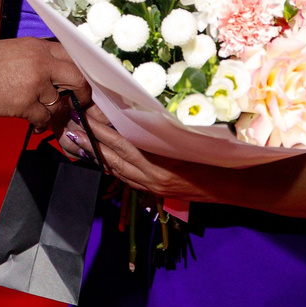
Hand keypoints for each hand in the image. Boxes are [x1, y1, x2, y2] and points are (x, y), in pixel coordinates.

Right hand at [0, 38, 91, 128]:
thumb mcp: (15, 49)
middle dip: (82, 92)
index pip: (73, 56)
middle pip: (77, 78)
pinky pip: (43, 118)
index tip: (80, 81)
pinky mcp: (25, 104)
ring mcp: (34, 84)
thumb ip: (37, 57)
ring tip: (43, 114)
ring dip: (52, 111)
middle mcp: (40, 63)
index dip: (81, 71)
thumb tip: (55, 70)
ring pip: (58, 103)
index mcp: (38, 47)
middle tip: (79, 101)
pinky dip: (40, 124)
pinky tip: (35, 124)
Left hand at [66, 106, 231, 204]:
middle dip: (91, 142)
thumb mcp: (190, 139)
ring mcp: (152, 186)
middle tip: (73, 126)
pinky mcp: (155, 191)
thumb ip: (164, 131)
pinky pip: (127, 178)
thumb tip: (138, 114)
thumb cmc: (216, 158)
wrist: (232, 185)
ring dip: (98, 154)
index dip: (102, 130)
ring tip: (80, 140)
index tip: (87, 115)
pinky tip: (105, 158)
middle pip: (113, 157)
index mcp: (160, 163)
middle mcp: (152, 177)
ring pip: (117, 170)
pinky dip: (114, 166)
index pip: (122, 143)